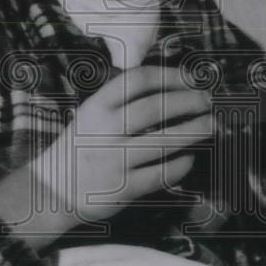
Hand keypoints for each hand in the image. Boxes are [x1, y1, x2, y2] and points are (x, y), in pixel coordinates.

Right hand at [33, 66, 212, 224]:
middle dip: (188, 101)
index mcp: (96, 106)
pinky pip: (161, 174)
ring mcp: (114, 160)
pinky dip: (180, 164)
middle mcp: (104, 130)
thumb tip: (172, 87)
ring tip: (211, 124)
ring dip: (193, 130)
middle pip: (155, 107)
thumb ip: (122, 101)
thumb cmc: (81, 147)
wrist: (54, 190)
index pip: (137, 80)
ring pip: (164, 141)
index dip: (169, 75)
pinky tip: (190, 158)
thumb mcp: (91, 114)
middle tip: (208, 100)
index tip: (191, 77)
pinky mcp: (123, 188)